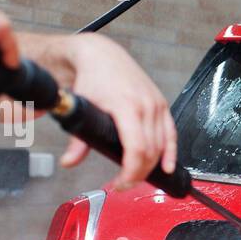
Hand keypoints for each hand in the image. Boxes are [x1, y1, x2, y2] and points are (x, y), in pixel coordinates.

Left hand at [54, 34, 175, 190]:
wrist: (102, 55)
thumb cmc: (92, 78)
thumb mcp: (82, 107)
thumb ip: (78, 139)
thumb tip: (69, 162)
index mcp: (127, 106)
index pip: (136, 149)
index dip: (130, 172)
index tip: (120, 183)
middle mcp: (146, 106)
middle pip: (150, 152)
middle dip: (138, 173)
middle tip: (124, 184)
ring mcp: (156, 105)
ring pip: (161, 146)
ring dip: (152, 166)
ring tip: (137, 176)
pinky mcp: (162, 105)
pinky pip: (171, 134)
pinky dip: (171, 153)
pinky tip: (167, 167)